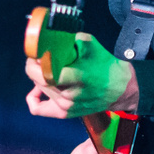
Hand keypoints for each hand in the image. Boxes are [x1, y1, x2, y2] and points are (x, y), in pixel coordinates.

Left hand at [23, 33, 138, 118]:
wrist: (120, 88)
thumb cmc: (104, 64)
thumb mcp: (87, 43)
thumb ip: (65, 40)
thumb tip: (45, 40)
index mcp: (75, 76)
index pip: (41, 72)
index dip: (33, 61)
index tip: (36, 54)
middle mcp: (69, 94)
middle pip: (38, 79)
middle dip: (37, 66)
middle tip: (42, 58)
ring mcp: (66, 106)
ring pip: (39, 88)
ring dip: (40, 77)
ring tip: (50, 70)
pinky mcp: (65, 113)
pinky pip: (39, 109)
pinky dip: (34, 97)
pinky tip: (37, 89)